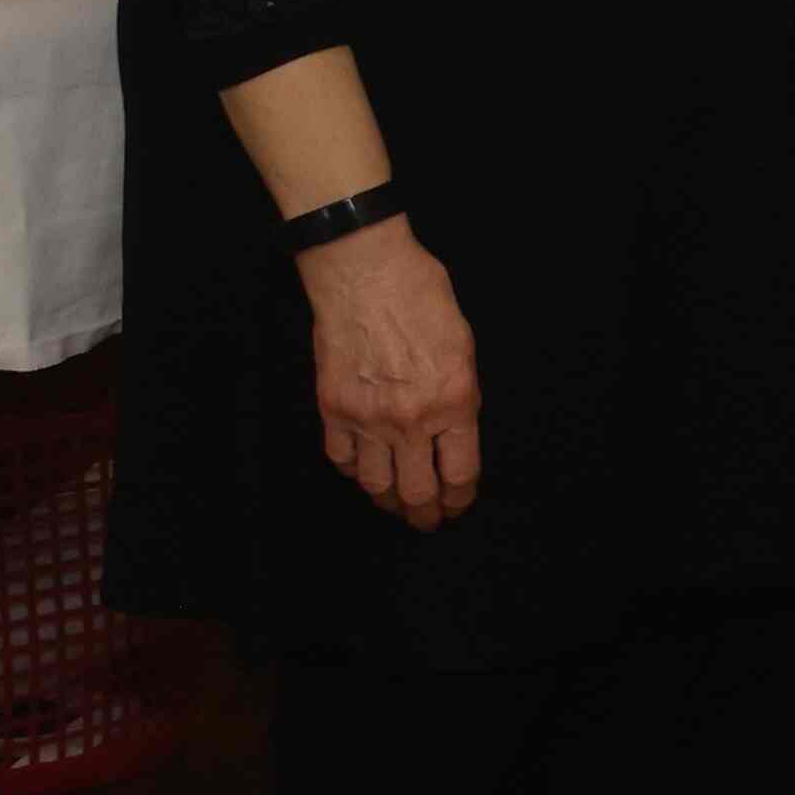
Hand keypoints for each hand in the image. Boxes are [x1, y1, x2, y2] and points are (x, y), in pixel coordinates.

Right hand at [304, 221, 483, 528]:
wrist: (364, 274)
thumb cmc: (422, 298)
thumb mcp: (463, 347)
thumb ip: (459, 397)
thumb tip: (451, 432)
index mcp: (454, 402)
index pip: (460, 472)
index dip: (460, 497)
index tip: (458, 505)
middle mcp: (410, 419)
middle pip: (417, 490)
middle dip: (425, 513)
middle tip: (428, 521)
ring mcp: (366, 418)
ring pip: (376, 483)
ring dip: (388, 499)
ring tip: (396, 504)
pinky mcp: (331, 409)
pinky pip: (341, 458)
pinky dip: (354, 470)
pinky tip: (364, 470)